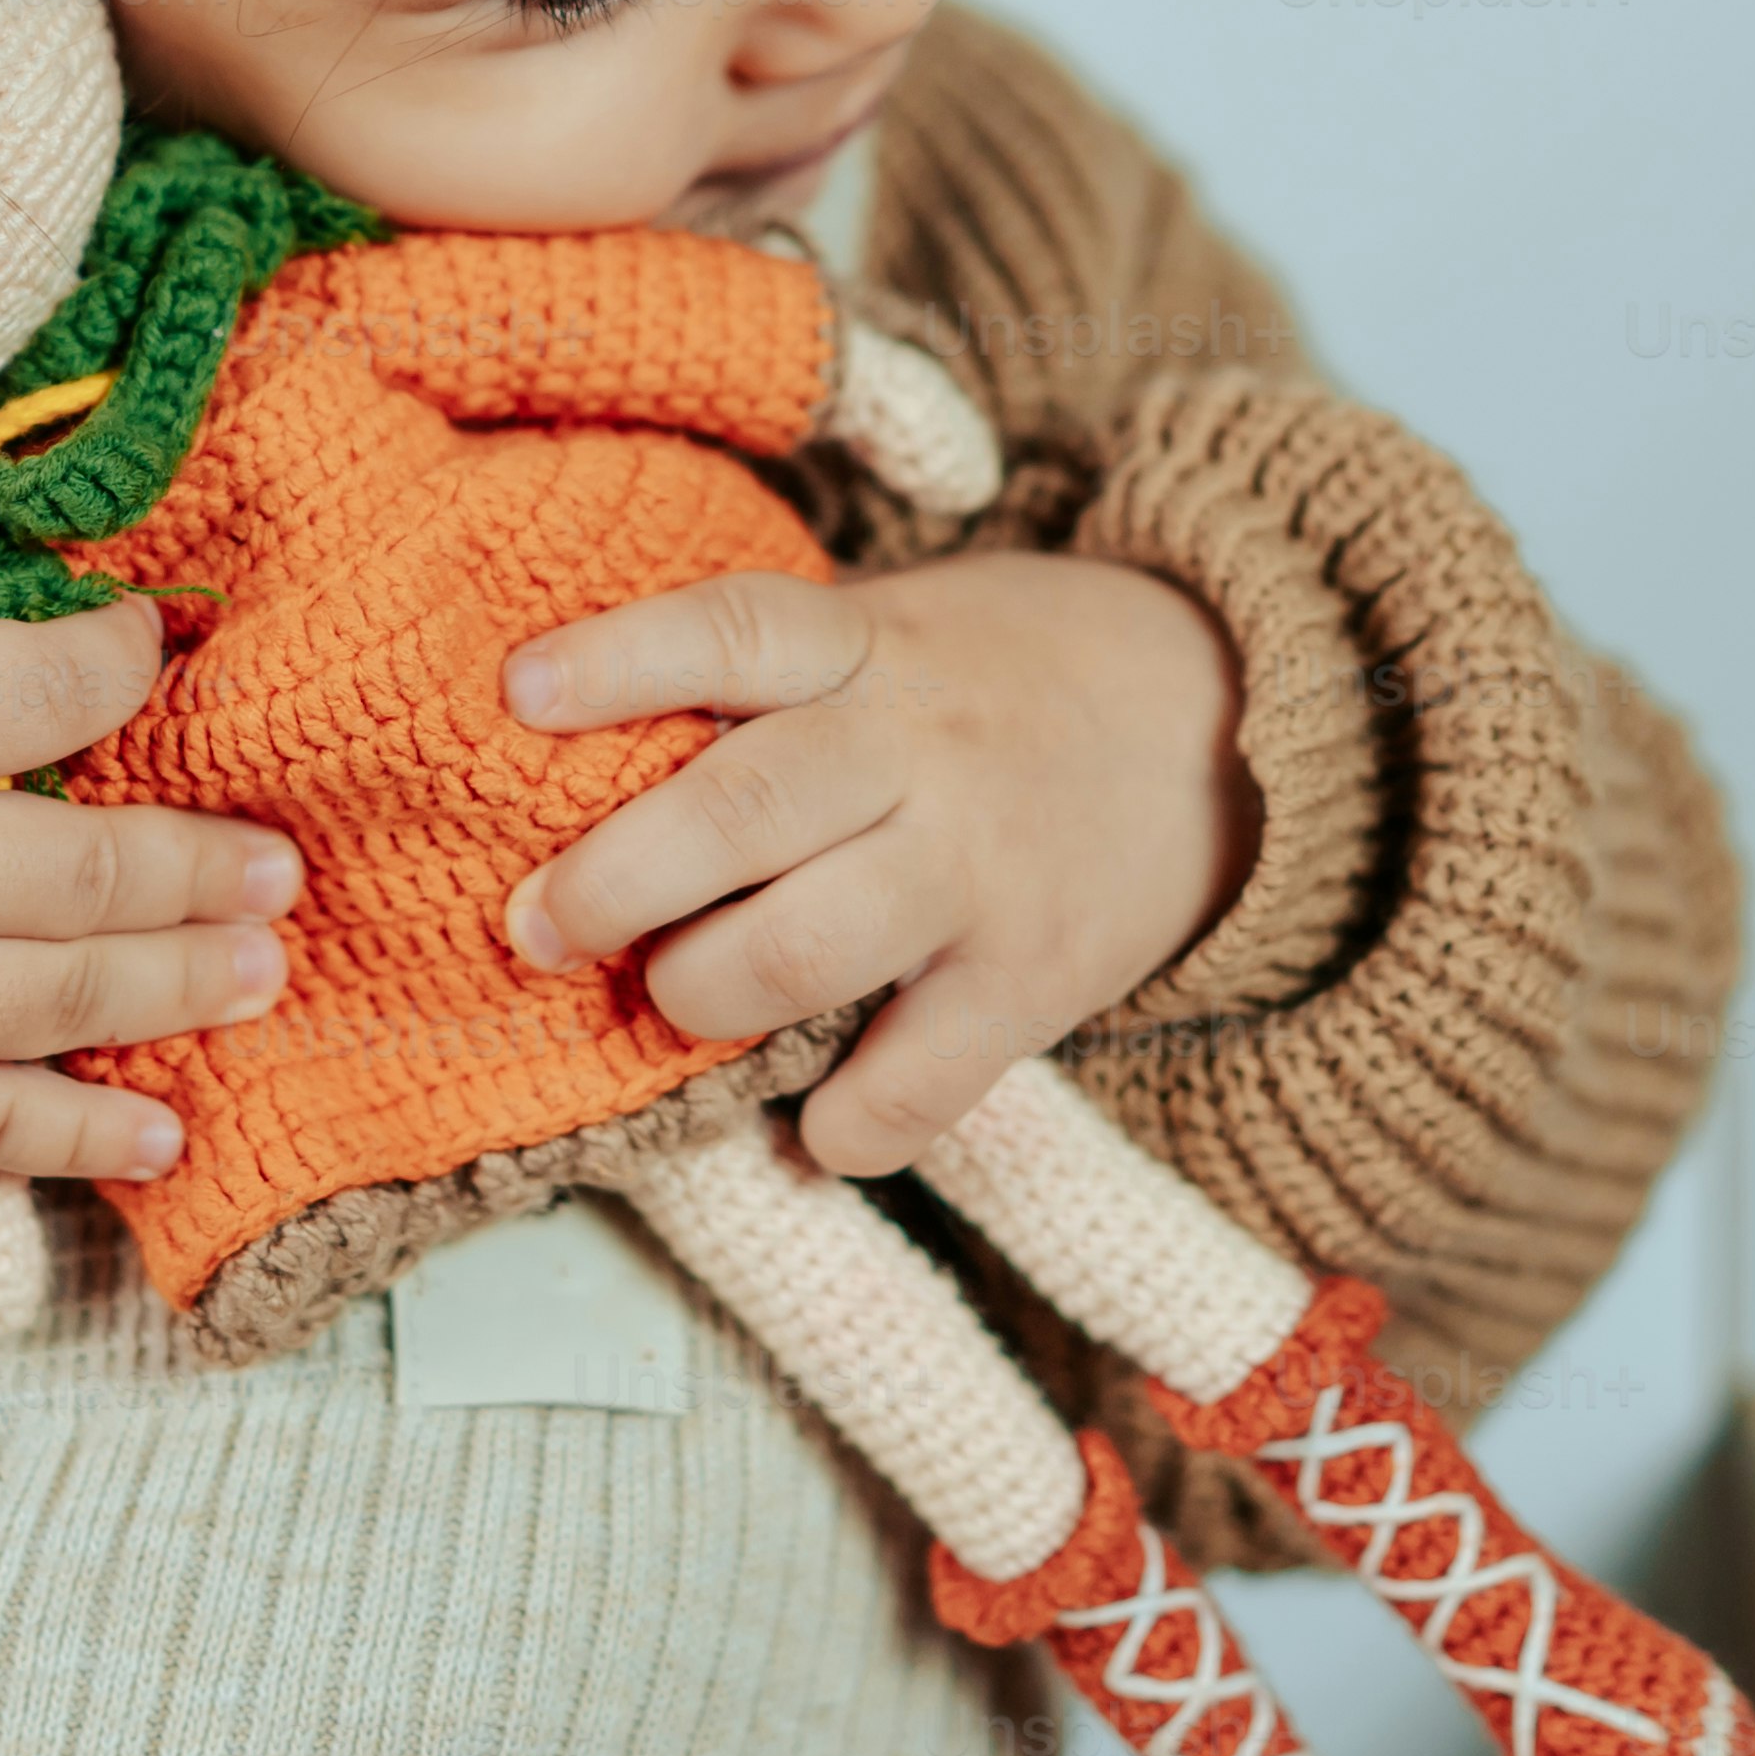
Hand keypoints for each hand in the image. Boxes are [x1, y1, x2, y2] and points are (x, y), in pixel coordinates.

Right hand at [0, 531, 295, 1178]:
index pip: (35, 688)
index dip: (124, 661)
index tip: (164, 645)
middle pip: (87, 865)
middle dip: (204, 861)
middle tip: (283, 860)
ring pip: (66, 999)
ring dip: (184, 987)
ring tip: (264, 969)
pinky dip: (86, 1138)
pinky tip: (164, 1133)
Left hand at [495, 546, 1261, 1174]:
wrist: (1238, 721)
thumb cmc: (1008, 677)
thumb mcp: (899, 628)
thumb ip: (777, 676)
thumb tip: (570, 738)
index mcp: (871, 648)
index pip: (736, 631)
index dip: (619, 659)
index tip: (516, 693)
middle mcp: (919, 751)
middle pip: (744, 806)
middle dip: (613, 877)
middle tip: (537, 925)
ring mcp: (981, 870)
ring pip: (806, 948)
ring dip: (704, 993)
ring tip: (672, 1001)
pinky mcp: (1036, 980)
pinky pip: (916, 1083)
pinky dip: (842, 1127)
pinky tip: (809, 1125)